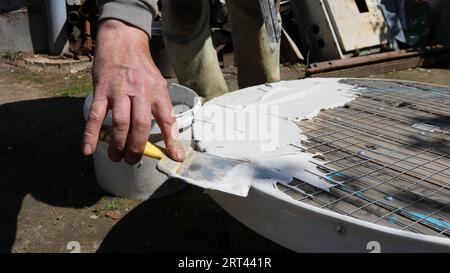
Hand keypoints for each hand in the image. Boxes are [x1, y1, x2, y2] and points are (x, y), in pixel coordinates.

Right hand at [82, 19, 184, 163]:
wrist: (122, 42)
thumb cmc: (142, 69)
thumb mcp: (158, 84)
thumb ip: (161, 108)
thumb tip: (168, 135)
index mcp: (157, 92)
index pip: (167, 119)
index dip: (172, 140)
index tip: (176, 157)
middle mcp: (140, 92)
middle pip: (140, 125)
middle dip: (137, 148)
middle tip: (132, 160)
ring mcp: (119, 91)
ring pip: (119, 123)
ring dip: (117, 145)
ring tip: (116, 157)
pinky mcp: (101, 91)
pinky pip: (95, 116)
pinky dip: (91, 134)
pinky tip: (88, 149)